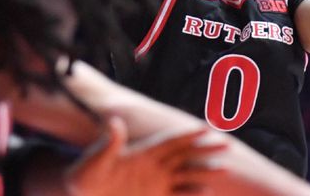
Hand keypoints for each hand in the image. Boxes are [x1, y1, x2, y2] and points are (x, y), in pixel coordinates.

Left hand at [64, 117, 227, 195]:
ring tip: (224, 168)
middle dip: (205, 150)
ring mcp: (156, 184)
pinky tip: (207, 193)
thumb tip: (115, 122)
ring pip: (185, 177)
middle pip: (184, 156)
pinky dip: (191, 195)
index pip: (169, 142)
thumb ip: (109, 143)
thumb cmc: (86, 174)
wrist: (82, 193)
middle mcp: (153, 167)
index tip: (207, 127)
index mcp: (142, 153)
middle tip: (227, 144)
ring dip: (203, 173)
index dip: (187, 134)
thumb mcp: (96, 158)